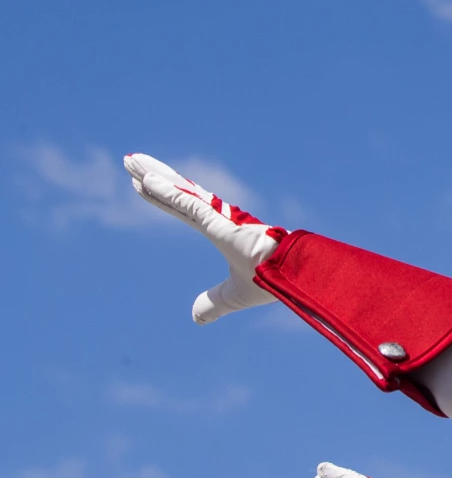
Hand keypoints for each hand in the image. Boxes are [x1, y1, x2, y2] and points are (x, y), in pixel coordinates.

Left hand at [123, 153, 287, 324]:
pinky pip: (186, 204)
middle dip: (154, 176)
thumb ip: (214, 303)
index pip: (185, 209)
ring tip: (131, 160)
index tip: (144, 184)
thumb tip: (196, 318)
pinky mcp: (218, 223)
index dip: (164, 196)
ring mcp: (218, 218)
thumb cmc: (272, 281)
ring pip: (178, 192)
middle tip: (131, 160)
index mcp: (222, 230)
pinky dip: (165, 192)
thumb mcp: (234, 297)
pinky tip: (145, 181)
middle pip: (178, 193)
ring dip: (153, 175)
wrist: (294, 275)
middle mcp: (218, 218)